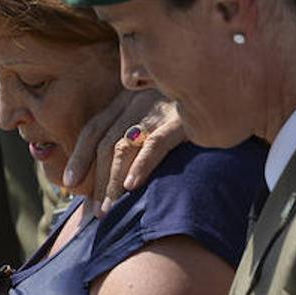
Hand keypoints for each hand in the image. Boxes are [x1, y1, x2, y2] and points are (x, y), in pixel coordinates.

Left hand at [63, 90, 184, 212]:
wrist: (225, 84)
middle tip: (93, 209)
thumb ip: (135, 128)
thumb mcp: (157, 107)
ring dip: (112, 181)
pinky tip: (132, 186)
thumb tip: (119, 169)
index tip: (69, 182)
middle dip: (96, 179)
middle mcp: (136, 101)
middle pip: (105, 143)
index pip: (94, 128)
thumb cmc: (191, 105)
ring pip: (124, 147)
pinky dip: (141, 165)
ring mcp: (157, 109)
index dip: (79, 155)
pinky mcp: (180, 120)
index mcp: (127, 98)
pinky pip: (155, 144)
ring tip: (108, 209)